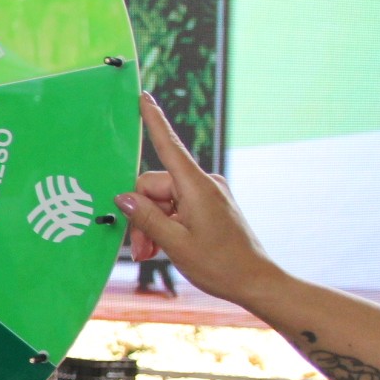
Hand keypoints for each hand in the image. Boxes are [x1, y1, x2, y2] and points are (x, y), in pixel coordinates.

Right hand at [113, 93, 281, 306]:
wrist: (255, 282)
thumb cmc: (220, 265)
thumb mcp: (175, 243)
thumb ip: (145, 217)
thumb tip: (123, 196)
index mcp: (197, 187)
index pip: (170, 146)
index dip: (154, 121)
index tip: (143, 97)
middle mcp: (203, 184)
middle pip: (154, 186)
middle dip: (141, 215)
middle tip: (140, 249)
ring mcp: (207, 194)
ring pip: (162, 200)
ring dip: (151, 226)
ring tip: (150, 253)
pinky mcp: (208, 206)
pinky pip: (176, 207)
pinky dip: (164, 226)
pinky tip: (161, 248)